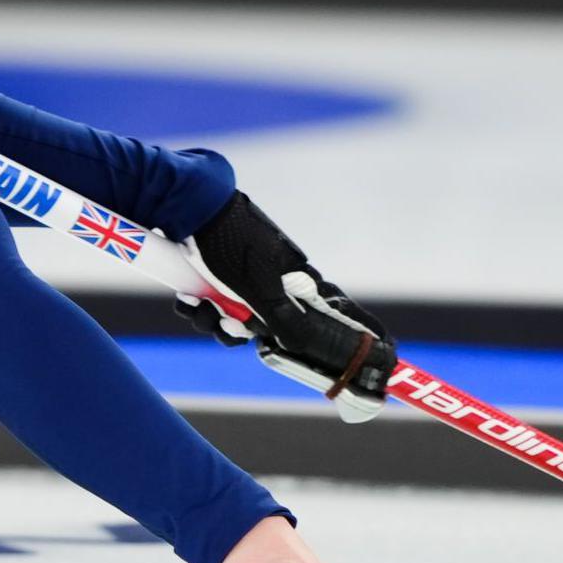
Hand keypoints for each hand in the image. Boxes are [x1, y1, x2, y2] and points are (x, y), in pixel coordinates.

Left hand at [175, 193, 396, 421]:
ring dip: (212, 319)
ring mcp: (243, 282)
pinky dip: (199, 307)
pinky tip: (189, 297)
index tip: (372, 351)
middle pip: (266, 328)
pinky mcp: (216, 279)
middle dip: (240, 329)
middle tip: (228, 320)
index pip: (327, 313)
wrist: (192, 211)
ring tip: (201, 304)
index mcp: (293, 281)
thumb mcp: (260, 284)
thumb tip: (303, 344)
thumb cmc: (232, 241)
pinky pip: (212, 309)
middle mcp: (272, 283)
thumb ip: (283, 317)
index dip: (340, 333)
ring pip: (234, 321)